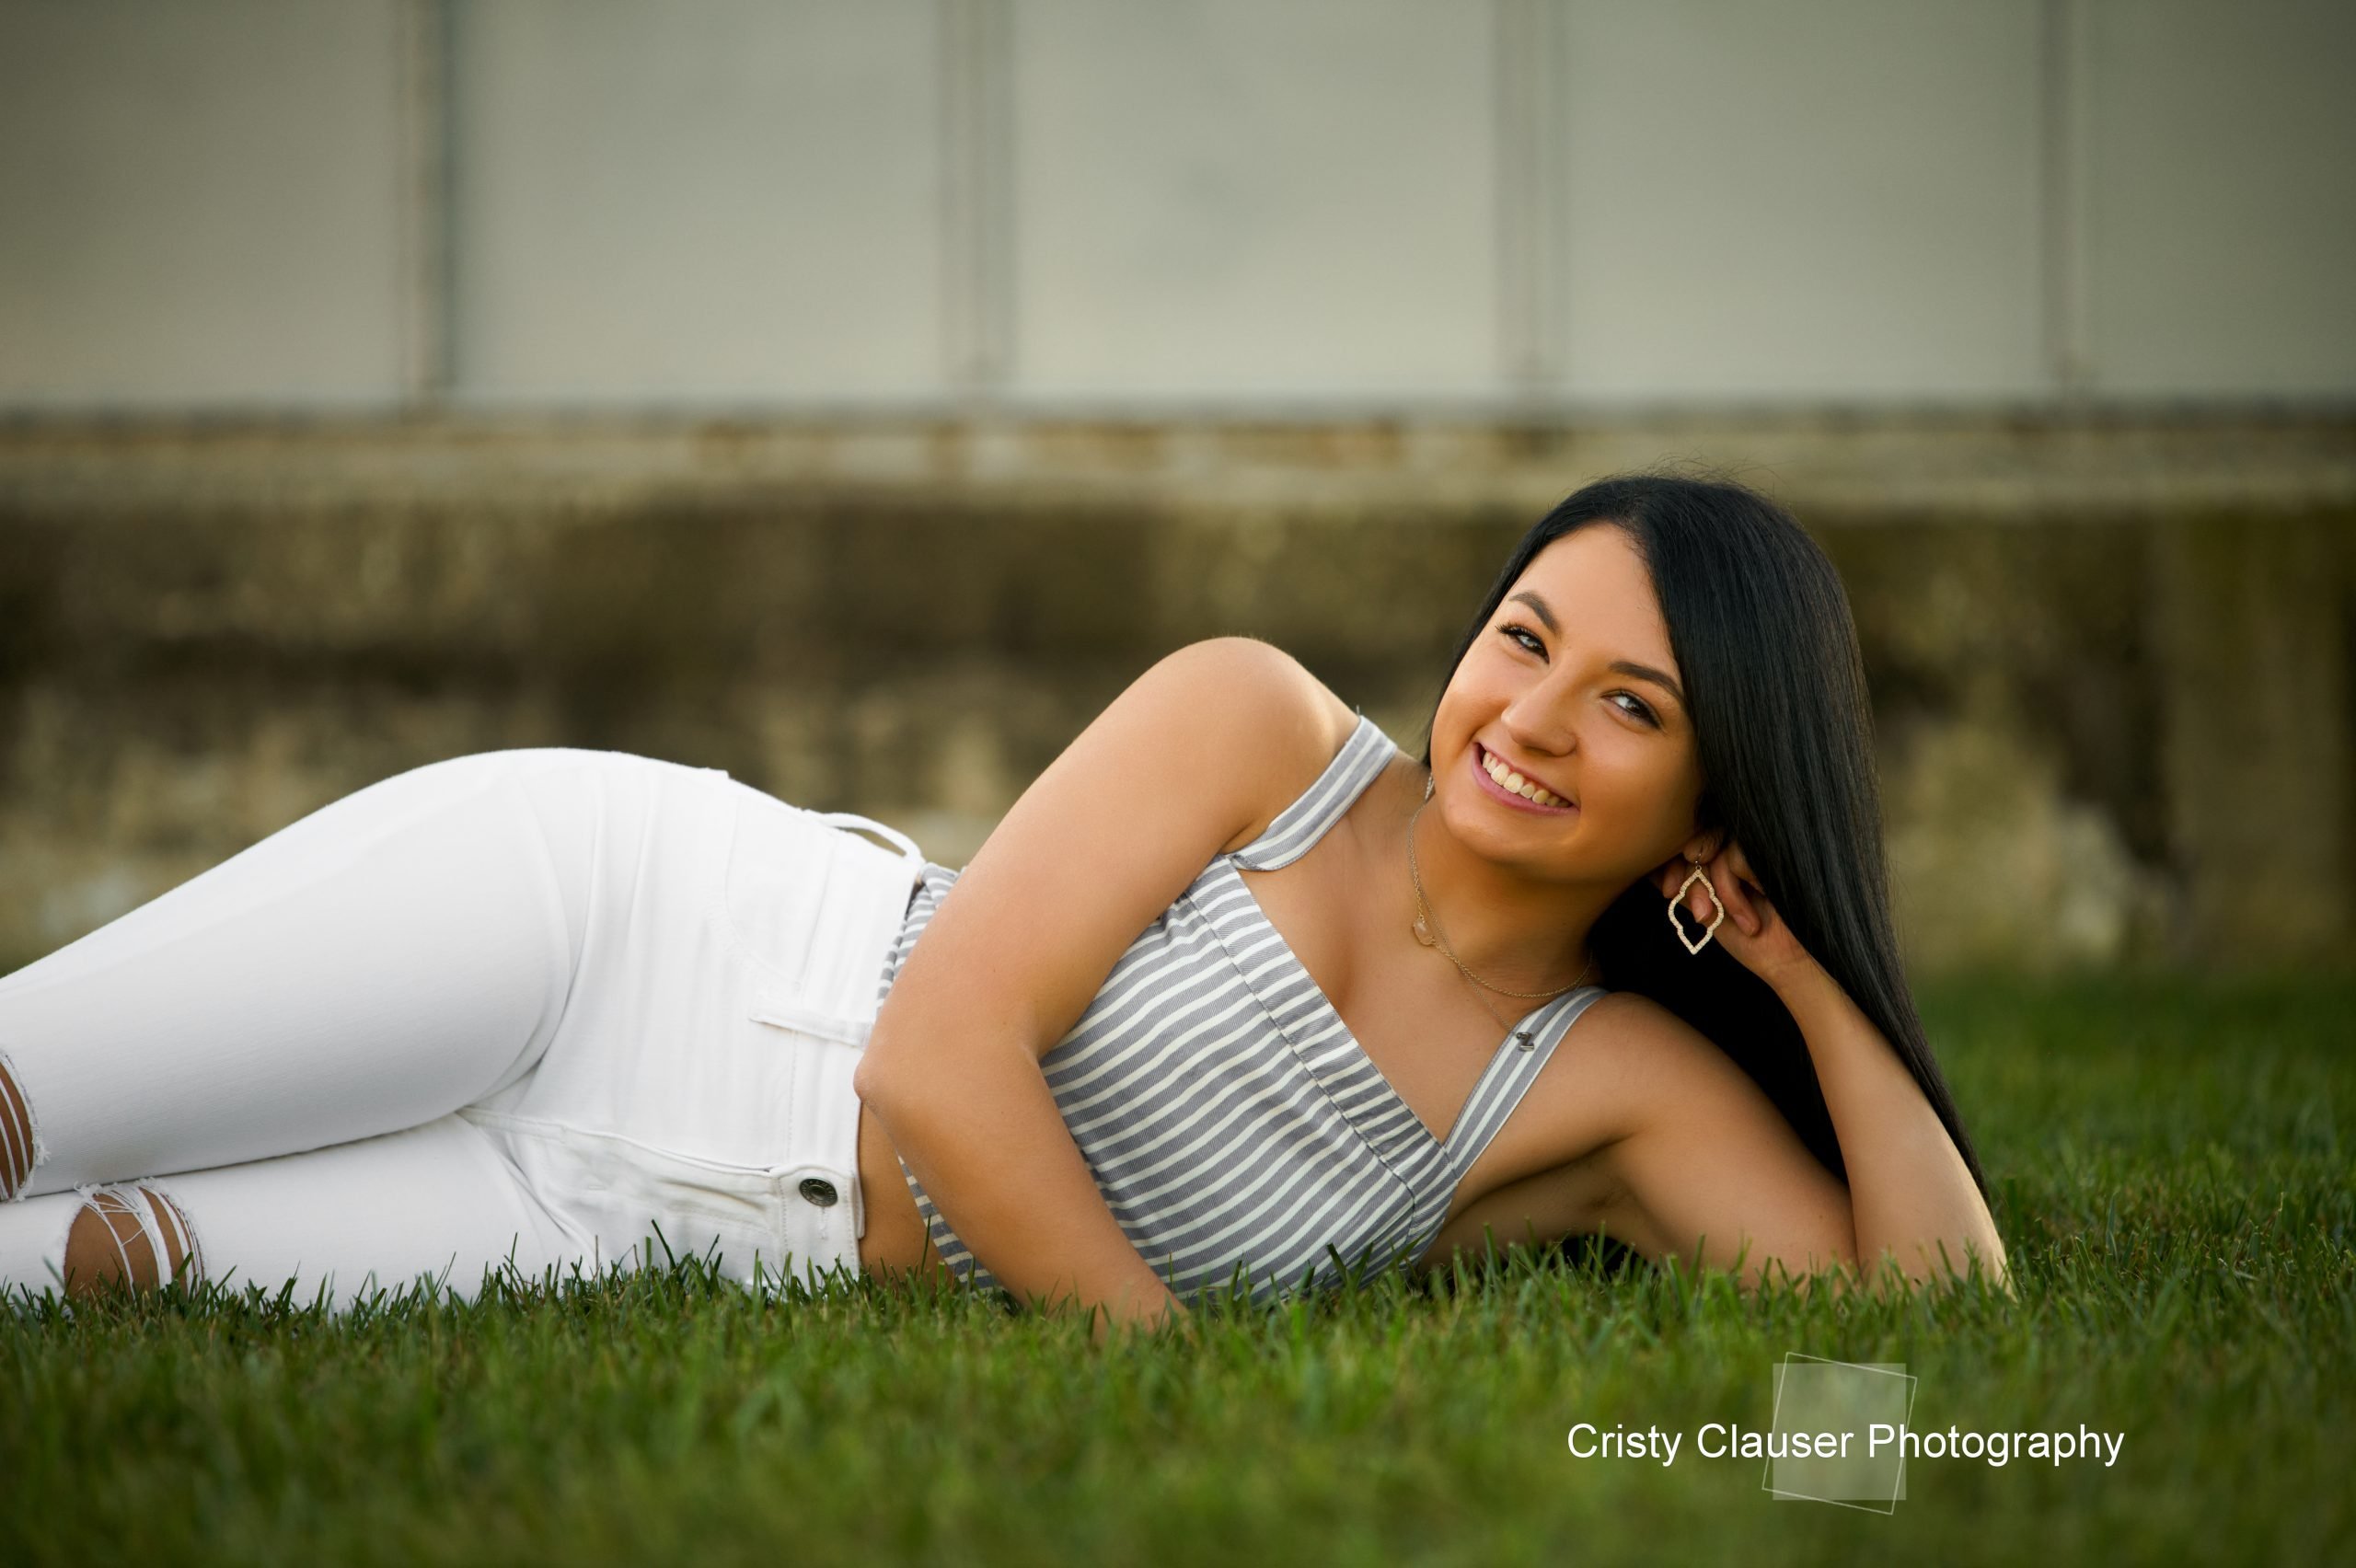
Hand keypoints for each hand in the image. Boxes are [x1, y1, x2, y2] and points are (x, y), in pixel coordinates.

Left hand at [1654, 840, 1819, 994]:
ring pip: (1710, 851)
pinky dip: (1732, 895)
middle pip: (1694, 839)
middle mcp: (1737, 847)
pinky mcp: (1769, 851)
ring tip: (1721, 919)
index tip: (1667, 892)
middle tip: (1698, 912)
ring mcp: (1754, 847)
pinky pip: (1730, 860)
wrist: (1788, 962)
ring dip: (1710, 892)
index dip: (1668, 862)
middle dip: (1686, 878)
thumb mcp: (1705, 911)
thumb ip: (1682, 886)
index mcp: (1721, 858)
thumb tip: (1648, 866)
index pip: (1684, 842)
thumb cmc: (1749, 939)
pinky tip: (1750, 920)